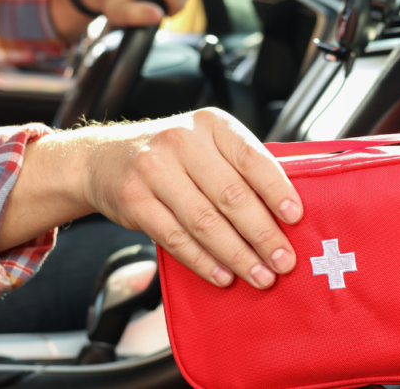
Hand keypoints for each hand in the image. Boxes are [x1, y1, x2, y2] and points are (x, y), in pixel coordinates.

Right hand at [83, 109, 303, 288]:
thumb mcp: (206, 142)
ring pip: (205, 222)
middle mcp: (182, 141)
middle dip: (263, 235)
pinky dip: (204, 262)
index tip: (296, 218)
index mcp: (211, 124)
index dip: (276, 190)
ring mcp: (154, 170)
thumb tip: (286, 212)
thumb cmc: (171, 155)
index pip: (251, 157)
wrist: (103, 158)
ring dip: (237, 255)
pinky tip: (223, 275)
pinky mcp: (134, 201)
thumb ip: (239, 166)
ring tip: (260, 275)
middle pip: (231, 195)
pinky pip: (176, 238)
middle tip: (283, 261)